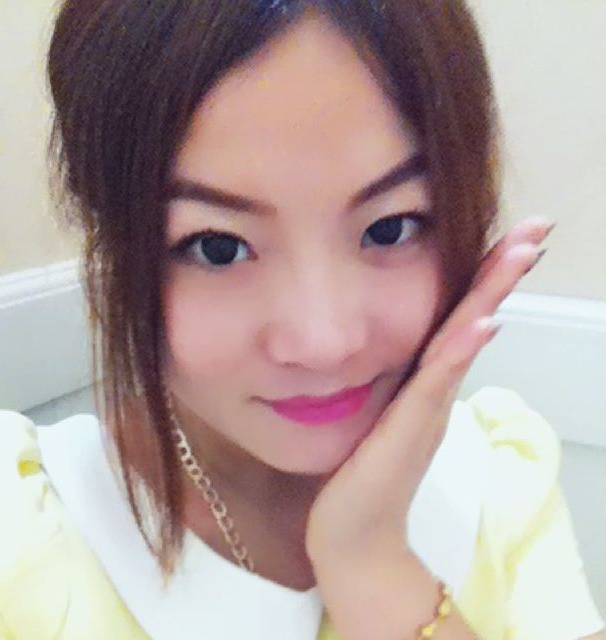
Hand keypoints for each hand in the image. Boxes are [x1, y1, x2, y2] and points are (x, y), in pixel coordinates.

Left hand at [305, 216, 555, 571]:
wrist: (353, 534)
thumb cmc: (360, 472)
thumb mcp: (377, 411)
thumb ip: (391, 382)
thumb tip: (385, 346)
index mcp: (424, 380)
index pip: (457, 317)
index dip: (482, 277)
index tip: (507, 237)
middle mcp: (434, 388)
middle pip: (472, 318)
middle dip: (501, 272)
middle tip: (536, 229)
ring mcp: (427, 406)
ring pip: (462, 339)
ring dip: (491, 294)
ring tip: (521, 252)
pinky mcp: (409, 427)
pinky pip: (436, 381)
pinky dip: (460, 351)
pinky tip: (483, 322)